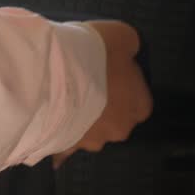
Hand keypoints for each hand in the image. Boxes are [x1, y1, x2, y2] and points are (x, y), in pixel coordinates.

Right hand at [53, 20, 152, 168]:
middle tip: (85, 86)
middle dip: (103, 108)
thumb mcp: (123, 36)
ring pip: (90, 132)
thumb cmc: (95, 56)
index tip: (109, 76)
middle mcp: (120, 129)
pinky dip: (61, 152)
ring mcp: (93, 141)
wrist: (55, 76)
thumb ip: (129, 47)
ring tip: (63, 102)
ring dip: (81, 121)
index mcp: (139, 107)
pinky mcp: (67, 145)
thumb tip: (127, 50)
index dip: (123, 88)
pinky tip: (55, 158)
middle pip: (114, 120)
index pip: (139, 103)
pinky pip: (66, 151)